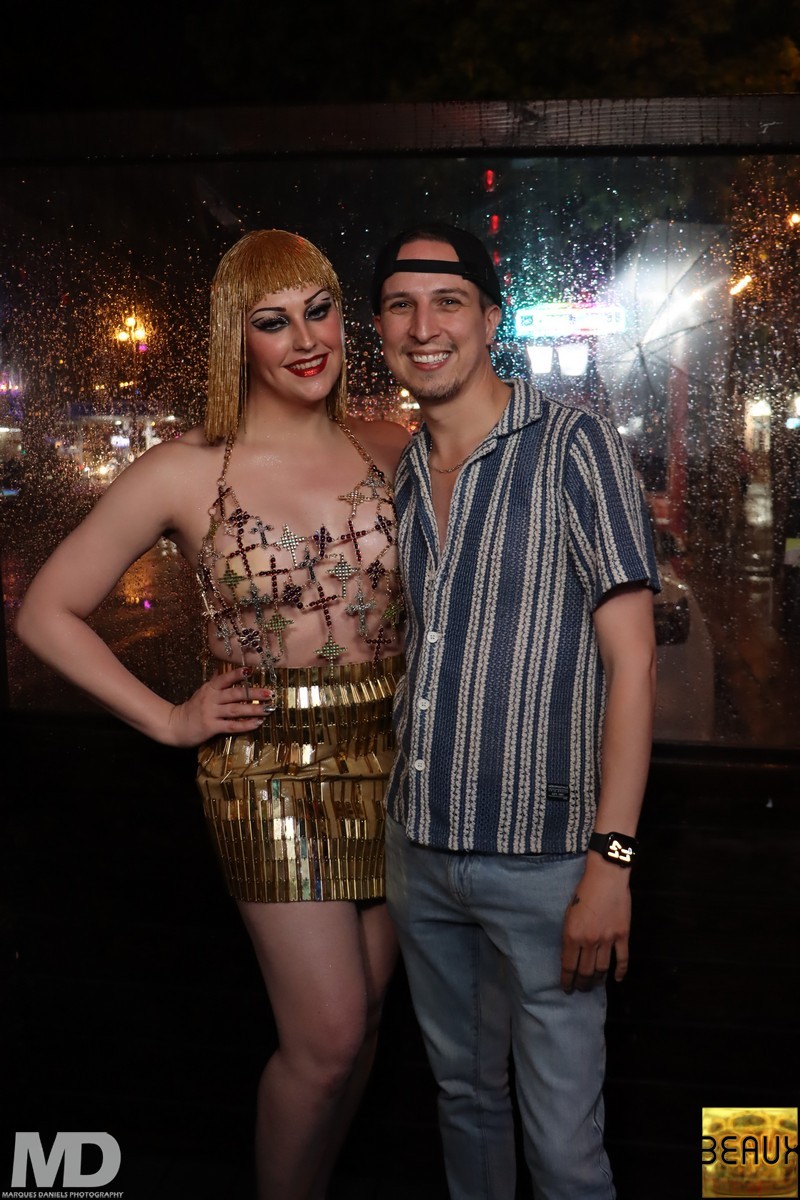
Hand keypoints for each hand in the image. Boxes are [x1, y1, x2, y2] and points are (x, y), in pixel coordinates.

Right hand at [165, 667, 274, 746]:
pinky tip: (257, 724)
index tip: (252, 670)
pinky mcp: (211, 727)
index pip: (225, 678)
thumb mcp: (202, 692)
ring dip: (253, 709)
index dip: (238, 674)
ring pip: (236, 710)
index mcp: (210, 688)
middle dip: (253, 693)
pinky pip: (232, 726)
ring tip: (268, 709)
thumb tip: (224, 669)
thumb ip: (215, 682)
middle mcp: (211, 698)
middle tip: (269, 693)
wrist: (174, 725)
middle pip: (235, 694)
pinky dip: (245, 725)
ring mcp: (211, 713)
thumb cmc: (192, 708)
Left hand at [560, 858, 631, 993]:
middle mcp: (589, 941)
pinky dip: (621, 972)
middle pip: (585, 971)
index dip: (567, 980)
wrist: (606, 878)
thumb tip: (570, 955)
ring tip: (594, 985)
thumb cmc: (583, 892)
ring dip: (597, 981)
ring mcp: (608, 940)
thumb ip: (569, 935)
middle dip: (582, 984)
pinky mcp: (622, 935)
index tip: (566, 988)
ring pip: (602, 969)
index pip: (569, 966)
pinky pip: (622, 959)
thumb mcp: (568, 914)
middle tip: (580, 989)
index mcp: (572, 936)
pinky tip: (617, 979)